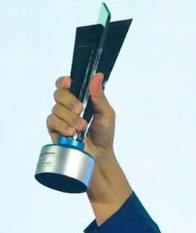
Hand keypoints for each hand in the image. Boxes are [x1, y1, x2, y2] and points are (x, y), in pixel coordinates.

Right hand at [47, 72, 129, 221]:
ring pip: (56, 108)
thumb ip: (99, 95)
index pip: (65, 84)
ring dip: (70, 118)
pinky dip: (62, 126)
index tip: (69, 83)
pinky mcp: (54, 130)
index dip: (64, 81)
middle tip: (81, 110)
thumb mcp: (106, 113)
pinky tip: (71, 133)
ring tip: (82, 128)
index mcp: (79, 99)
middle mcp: (67, 107)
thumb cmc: (104, 134)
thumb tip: (97, 76)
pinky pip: (51, 121)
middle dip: (70, 101)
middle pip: (59, 93)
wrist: (99, 156)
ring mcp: (59, 118)